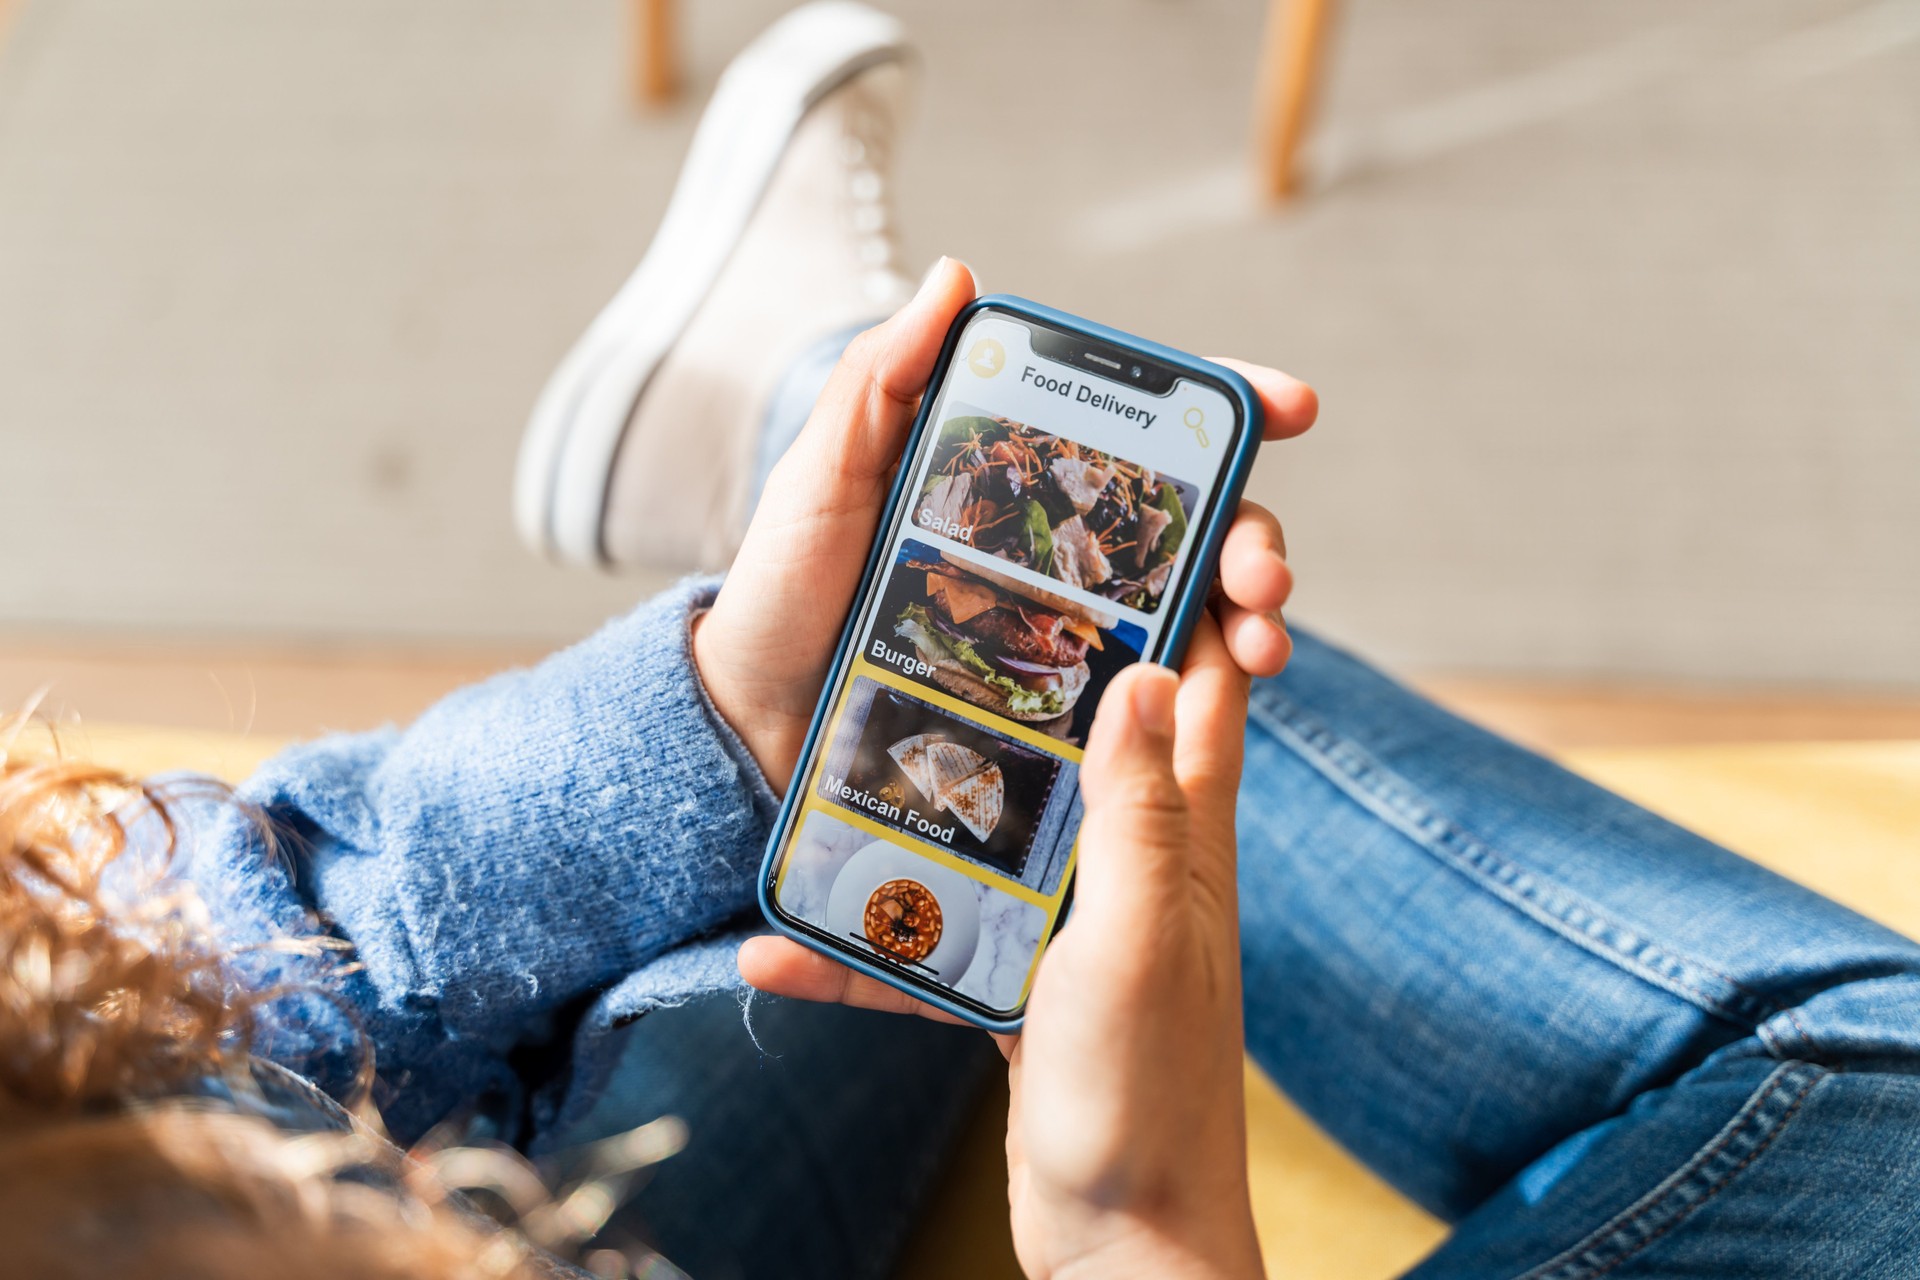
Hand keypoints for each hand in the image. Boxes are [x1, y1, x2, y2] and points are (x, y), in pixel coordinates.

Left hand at [693, 256, 1316, 787]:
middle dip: (1254, 537)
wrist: (751, 721)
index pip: (1139, 434)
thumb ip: (881, 382)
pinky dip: (1195, 697)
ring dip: (1247, 620)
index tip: (1286, 407)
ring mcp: (1065, 629)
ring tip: (1260, 645)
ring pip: (1188, 612)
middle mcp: (1059, 548)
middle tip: (1266, 573)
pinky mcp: (1057, 708)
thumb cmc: (784, 589)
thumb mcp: (824, 476)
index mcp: (1018, 476)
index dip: (1226, 411)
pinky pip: (1144, 700)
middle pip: (1191, 527)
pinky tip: (1214, 704)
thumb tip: (958, 275)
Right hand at [741, 618, 1262, 1278]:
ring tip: (834, 753)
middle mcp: (1136, 861)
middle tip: (942, 602)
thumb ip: (1138, 812)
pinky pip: (937, 937)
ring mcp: (1074, 921)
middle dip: (1031, 665)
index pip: (1205, 680)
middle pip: (1089, 731)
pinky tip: (780, 953)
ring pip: (996, 825)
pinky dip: (870, 942)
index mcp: (1185, 834)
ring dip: (920, 798)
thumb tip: (1142, 669)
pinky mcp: (1022, 982)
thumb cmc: (1149, 1096)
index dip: (1194, 595)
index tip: (1138, 521)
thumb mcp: (1138, 937)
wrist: (1124, 1246)